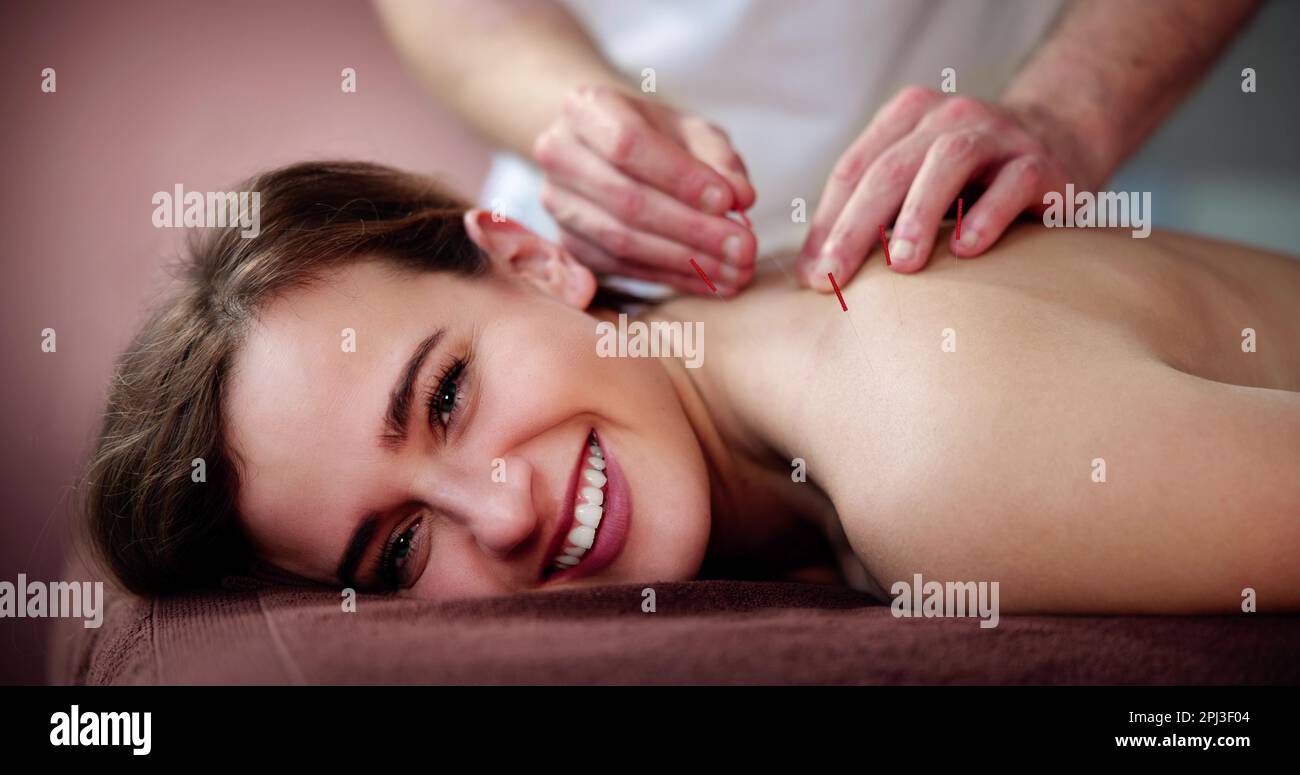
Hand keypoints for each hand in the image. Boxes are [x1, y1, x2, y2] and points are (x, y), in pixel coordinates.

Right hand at [533, 84, 757, 295]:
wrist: (604, 150)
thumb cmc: (655, 135)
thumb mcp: (691, 131)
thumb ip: (718, 158)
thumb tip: (741, 197)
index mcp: (585, 108)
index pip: (629, 145)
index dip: (680, 177)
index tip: (729, 201)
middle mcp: (559, 154)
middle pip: (626, 200)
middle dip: (693, 229)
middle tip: (744, 248)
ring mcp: (557, 203)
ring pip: (622, 242)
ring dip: (685, 262)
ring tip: (736, 271)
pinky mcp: (568, 244)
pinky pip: (622, 268)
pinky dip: (672, 277)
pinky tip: (712, 281)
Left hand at [797, 86, 1098, 288]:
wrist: (1061, 143)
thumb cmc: (970, 180)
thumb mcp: (916, 183)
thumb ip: (870, 214)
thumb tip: (813, 275)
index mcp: (906, 119)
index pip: (854, 170)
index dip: (828, 223)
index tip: (812, 277)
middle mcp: (947, 117)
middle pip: (890, 168)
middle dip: (855, 226)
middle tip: (835, 278)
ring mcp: (996, 134)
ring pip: (948, 163)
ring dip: (919, 215)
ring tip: (900, 265)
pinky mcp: (1039, 161)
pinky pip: (1012, 184)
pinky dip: (987, 216)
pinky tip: (967, 251)